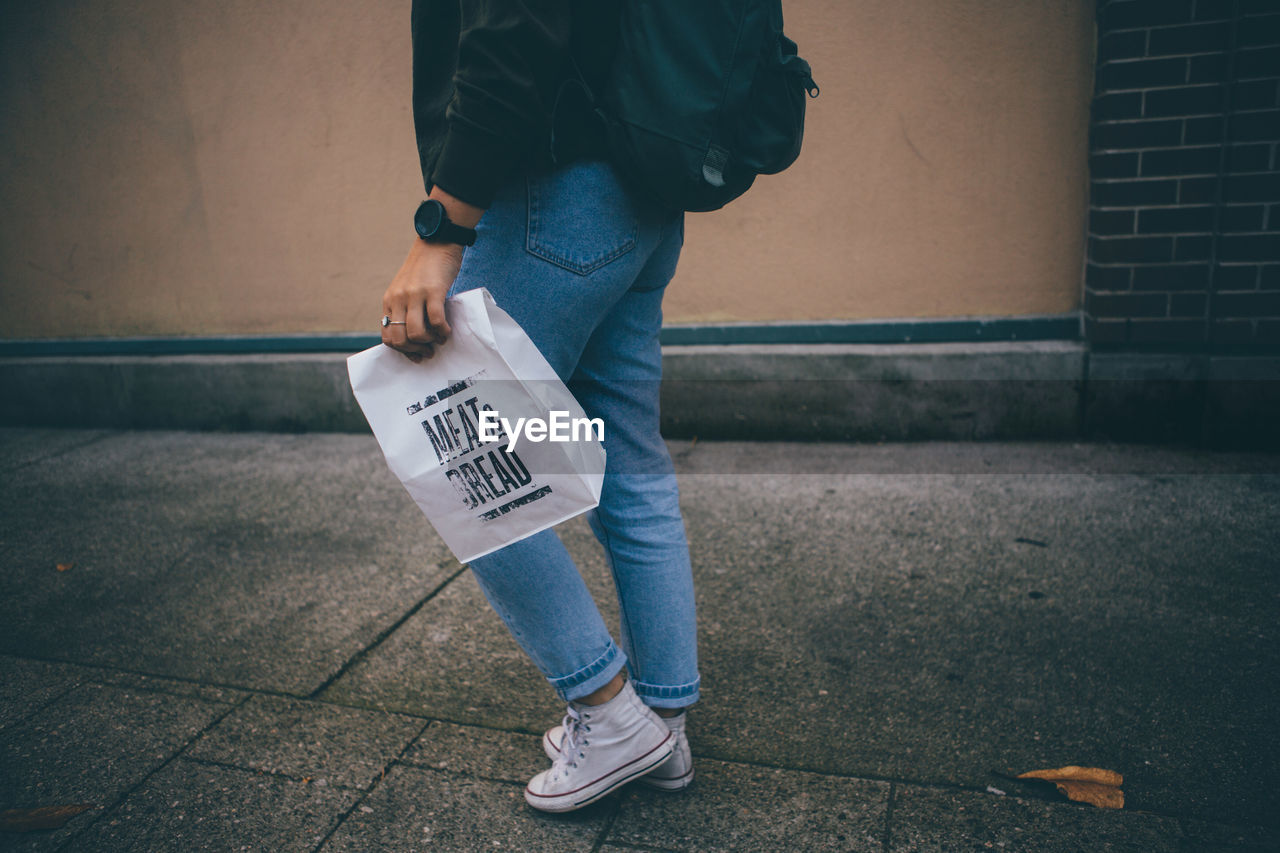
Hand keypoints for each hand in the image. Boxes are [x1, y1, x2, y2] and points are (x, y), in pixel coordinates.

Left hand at [381, 238, 461, 361]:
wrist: (437, 241)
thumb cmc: (426, 268)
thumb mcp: (407, 288)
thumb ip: (406, 307)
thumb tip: (414, 335)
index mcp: (390, 300)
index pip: (388, 335)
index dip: (402, 350)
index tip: (416, 354)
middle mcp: (399, 299)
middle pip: (399, 339)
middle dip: (415, 350)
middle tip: (429, 351)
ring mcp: (415, 295)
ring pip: (415, 333)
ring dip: (429, 343)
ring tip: (439, 340)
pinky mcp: (433, 291)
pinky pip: (435, 321)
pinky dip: (442, 332)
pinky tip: (447, 330)